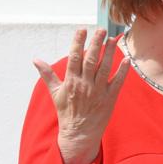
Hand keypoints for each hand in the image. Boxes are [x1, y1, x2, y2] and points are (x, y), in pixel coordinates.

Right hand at [33, 28, 129, 163]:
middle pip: (91, 60)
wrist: (79, 134)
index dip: (78, 43)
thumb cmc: (67, 112)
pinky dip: (122, 71)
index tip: (81, 30)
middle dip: (96, 43)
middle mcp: (84, 85)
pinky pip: (117, 82)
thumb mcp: (55, 93)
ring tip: (113, 39)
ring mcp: (98, 92)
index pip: (74, 58)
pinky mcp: (109, 98)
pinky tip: (127, 59)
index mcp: (71, 82)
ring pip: (105, 68)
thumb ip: (47, 74)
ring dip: (110, 53)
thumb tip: (36, 60)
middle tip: (101, 30)